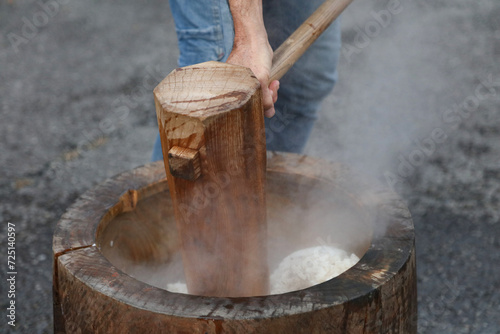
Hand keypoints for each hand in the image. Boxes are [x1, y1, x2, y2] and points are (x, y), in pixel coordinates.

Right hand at [226, 0, 278, 117]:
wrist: (254, 38)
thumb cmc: (253, 56)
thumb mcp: (260, 79)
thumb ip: (264, 98)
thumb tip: (269, 114)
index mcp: (233, 92)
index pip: (247, 110)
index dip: (260, 109)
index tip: (270, 99)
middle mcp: (236, 90)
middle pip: (254, 105)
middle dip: (267, 99)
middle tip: (274, 90)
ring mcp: (243, 85)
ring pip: (259, 97)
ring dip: (270, 93)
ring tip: (275, 84)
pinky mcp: (250, 80)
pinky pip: (260, 90)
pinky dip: (269, 87)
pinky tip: (275, 82)